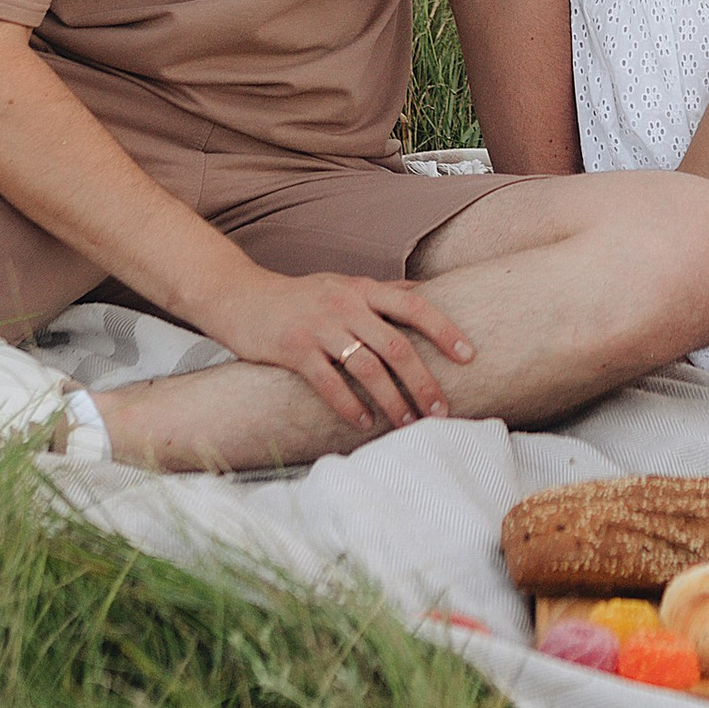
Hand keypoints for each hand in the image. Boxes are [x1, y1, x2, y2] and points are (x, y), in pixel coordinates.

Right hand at [207, 264, 474, 434]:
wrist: (240, 296)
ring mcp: (318, 326)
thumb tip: (424, 292)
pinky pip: (328, 381)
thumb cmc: (298, 296)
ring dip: (391, 399)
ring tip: (407, 423)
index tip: (468, 356)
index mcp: (362, 289)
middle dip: (422, 380)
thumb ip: (381, 292)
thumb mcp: (342, 285)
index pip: (414, 305)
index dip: (444, 329)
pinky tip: (363, 422)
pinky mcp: (293, 349)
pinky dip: (349, 404)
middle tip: (441, 410)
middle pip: (396, 344)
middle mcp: (345, 304)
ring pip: (366, 366)